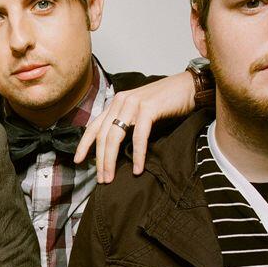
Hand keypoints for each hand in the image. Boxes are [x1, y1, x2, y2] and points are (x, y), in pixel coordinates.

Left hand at [75, 72, 196, 182]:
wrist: (189, 87)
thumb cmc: (166, 103)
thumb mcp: (140, 113)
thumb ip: (127, 125)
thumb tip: (116, 150)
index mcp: (116, 103)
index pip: (94, 126)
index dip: (84, 144)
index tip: (78, 161)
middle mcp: (121, 101)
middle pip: (103, 136)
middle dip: (100, 160)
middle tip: (101, 179)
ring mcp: (133, 103)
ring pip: (115, 137)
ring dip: (111, 160)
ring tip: (111, 178)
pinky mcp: (149, 108)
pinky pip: (138, 136)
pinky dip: (137, 154)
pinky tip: (137, 169)